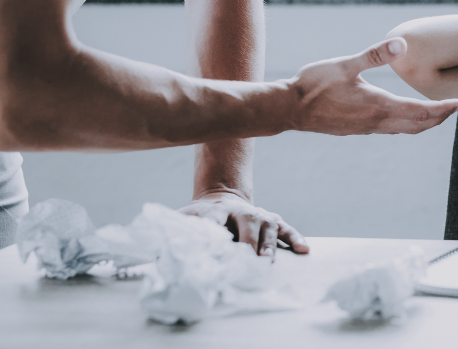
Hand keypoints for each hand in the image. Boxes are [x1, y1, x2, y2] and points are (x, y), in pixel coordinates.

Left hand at [179, 190, 307, 258]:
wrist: (221, 197)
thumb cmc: (200, 217)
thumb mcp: (183, 220)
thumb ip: (171, 235)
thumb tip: (153, 258)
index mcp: (214, 211)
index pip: (213, 218)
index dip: (214, 229)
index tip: (213, 244)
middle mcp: (239, 211)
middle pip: (246, 222)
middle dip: (247, 241)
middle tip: (246, 259)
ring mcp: (258, 215)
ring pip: (267, 226)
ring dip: (268, 244)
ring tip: (267, 261)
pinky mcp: (272, 220)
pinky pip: (286, 229)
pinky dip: (295, 238)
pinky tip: (304, 250)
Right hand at [290, 37, 457, 134]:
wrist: (288, 108)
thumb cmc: (314, 84)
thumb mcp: (345, 64)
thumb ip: (374, 55)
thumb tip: (401, 43)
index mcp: (378, 106)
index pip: (420, 112)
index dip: (442, 108)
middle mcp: (376, 122)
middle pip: (417, 125)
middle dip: (438, 117)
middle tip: (455, 108)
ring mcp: (366, 128)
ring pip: (403, 130)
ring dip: (423, 123)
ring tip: (436, 113)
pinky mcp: (356, 129)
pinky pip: (389, 130)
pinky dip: (405, 124)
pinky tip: (403, 116)